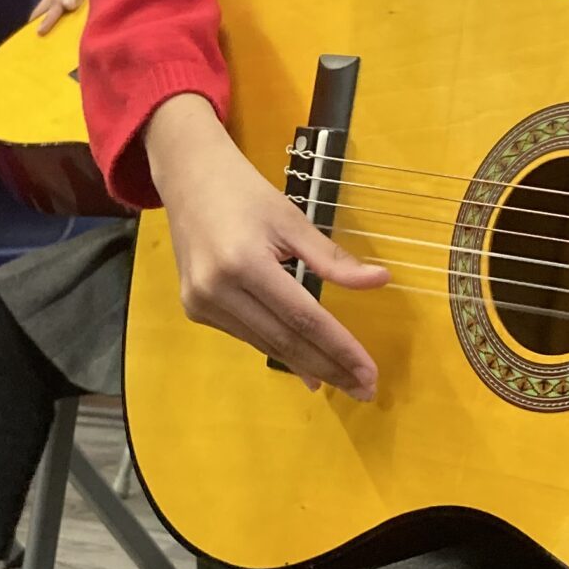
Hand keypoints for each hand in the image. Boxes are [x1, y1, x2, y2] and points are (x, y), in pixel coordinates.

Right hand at [145, 94, 388, 399]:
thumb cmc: (245, 192)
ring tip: (342, 381)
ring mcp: (201, 303)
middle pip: (285, 340)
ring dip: (306, 365)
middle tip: (364, 390)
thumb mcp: (292, 219)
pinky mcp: (195, 308)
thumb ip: (332, 258)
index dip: (339, 348)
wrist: (188, 178)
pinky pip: (247, 336)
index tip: (369, 373)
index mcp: (245, 262)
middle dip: (328, 367)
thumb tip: (381, 281)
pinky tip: (305, 365)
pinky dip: (279, 349)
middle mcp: (218, 289)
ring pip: (265, 344)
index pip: (303, 318)